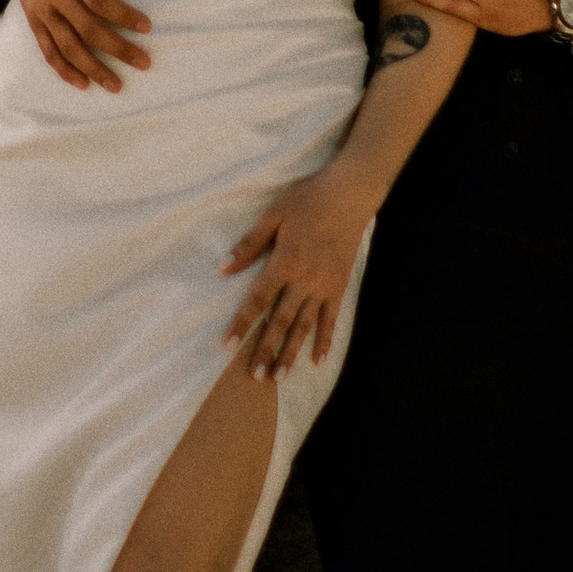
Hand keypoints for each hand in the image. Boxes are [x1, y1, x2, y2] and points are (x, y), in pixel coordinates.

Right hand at [3, 0, 156, 89]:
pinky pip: (48, 49)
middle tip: (144, 63)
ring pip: (68, 46)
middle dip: (118, 49)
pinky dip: (63, 69)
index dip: (123, 16)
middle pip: (88, 29)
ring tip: (117, 85)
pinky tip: (82, 84)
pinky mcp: (34, 18)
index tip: (147, 27)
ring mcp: (43, 9)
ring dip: (92, 69)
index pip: (99, 0)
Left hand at [223, 159, 380, 379]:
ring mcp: (324, 286)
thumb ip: (249, 245)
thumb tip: (223, 268)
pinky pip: (330, 319)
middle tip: (254, 376)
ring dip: (290, 352)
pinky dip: (324, 341)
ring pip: (304, 326)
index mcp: (284, 262)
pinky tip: (316, 360)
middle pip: (280, 321)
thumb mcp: (273, 215)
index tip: (228, 345)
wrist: (349, 195)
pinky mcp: (339, 286)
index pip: (258, 299)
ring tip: (278, 376)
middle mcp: (304, 280)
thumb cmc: (307, 199)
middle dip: (265, 349)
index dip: (242, 323)